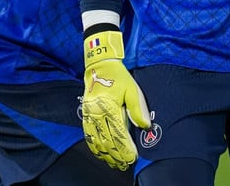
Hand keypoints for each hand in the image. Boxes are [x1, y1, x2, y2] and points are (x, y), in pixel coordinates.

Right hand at [81, 30, 150, 169]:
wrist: (99, 66)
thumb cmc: (118, 77)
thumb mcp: (132, 89)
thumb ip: (137, 109)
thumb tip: (144, 125)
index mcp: (109, 107)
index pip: (118, 134)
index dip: (126, 148)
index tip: (133, 157)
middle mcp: (97, 113)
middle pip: (107, 141)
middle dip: (117, 155)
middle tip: (126, 164)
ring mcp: (89, 115)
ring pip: (96, 141)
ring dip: (106, 154)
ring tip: (115, 163)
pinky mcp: (85, 115)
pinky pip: (88, 135)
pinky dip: (94, 147)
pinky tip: (101, 153)